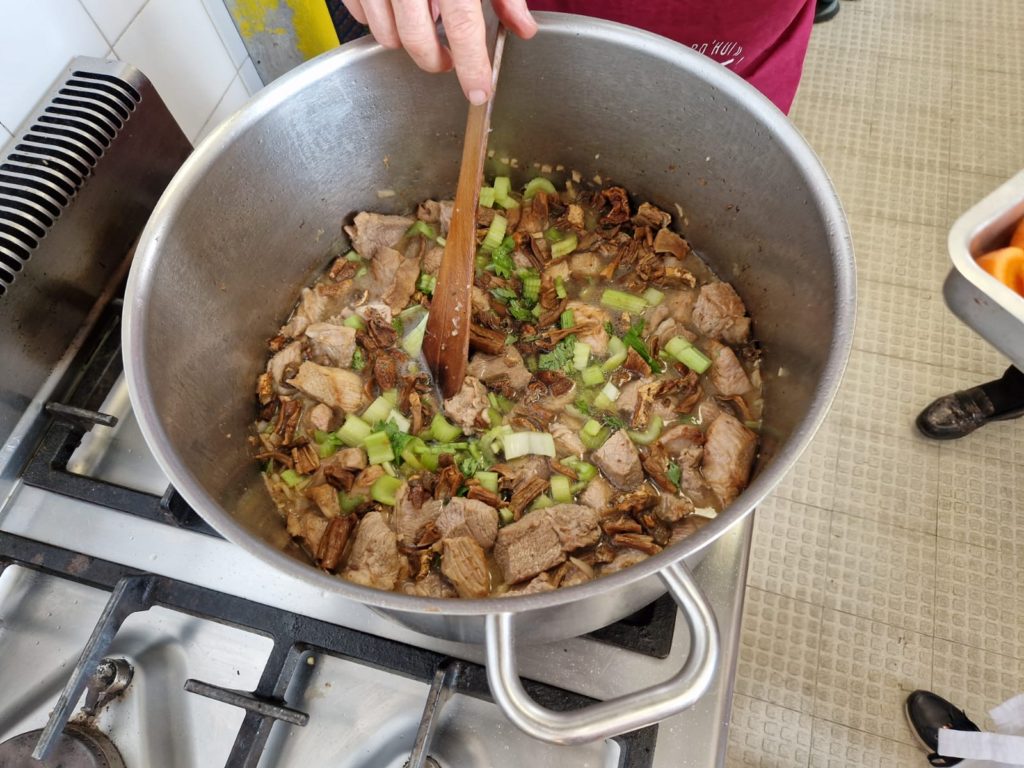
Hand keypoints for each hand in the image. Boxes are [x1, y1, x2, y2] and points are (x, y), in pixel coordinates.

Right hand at [344, 0, 536, 103]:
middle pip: (417, 42)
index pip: (463, 32)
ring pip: (384, 35)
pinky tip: (394, 5)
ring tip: (421, 19)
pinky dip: (377, 18)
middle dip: (436, 59)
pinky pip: (359, 14)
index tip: (480, 94)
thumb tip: (523, 28)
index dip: (472, 68)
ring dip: (406, 39)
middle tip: (449, 55)